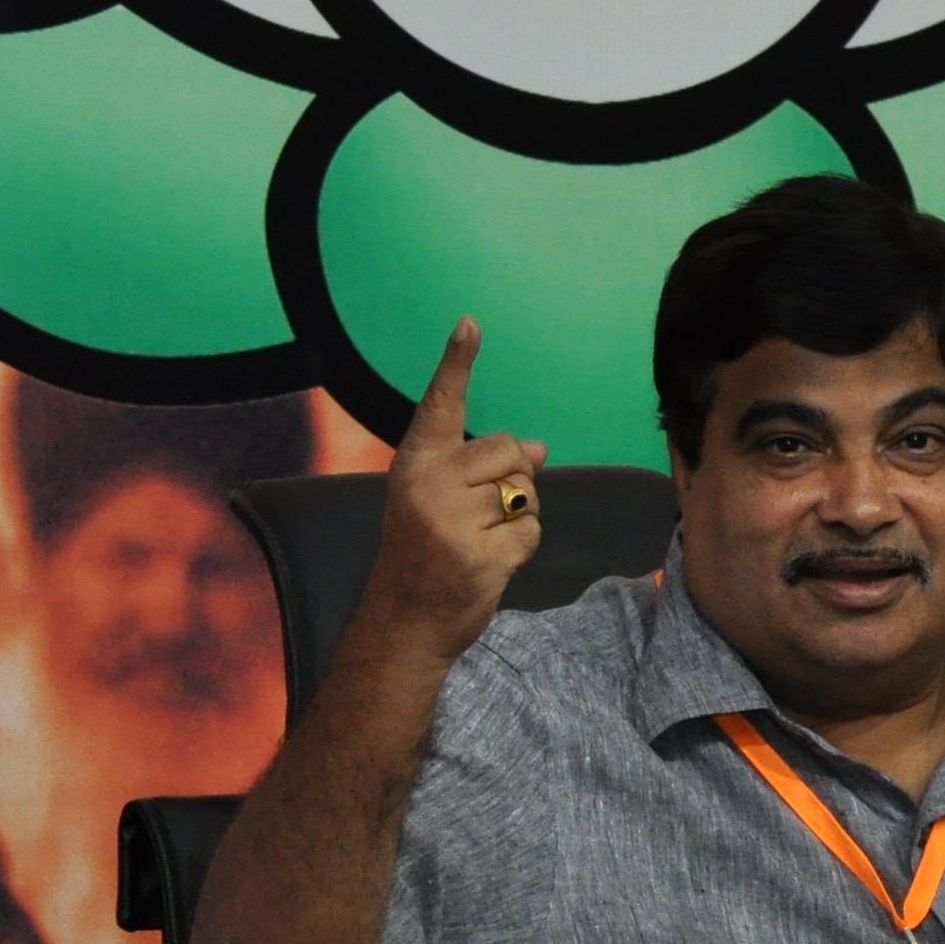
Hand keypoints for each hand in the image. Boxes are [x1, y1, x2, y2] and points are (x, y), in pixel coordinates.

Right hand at [367, 317, 547, 663]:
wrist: (404, 621)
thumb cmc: (424, 553)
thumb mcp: (439, 501)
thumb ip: (481, 469)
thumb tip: (539, 447)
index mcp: (415, 463)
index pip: (440, 404)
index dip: (457, 363)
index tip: (470, 322)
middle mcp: (430, 484)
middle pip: (510, 449)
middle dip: (514, 478)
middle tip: (480, 513)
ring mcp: (453, 521)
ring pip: (526, 492)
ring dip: (519, 515)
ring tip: (481, 537)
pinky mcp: (480, 555)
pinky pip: (531, 532)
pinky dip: (522, 546)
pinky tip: (491, 560)